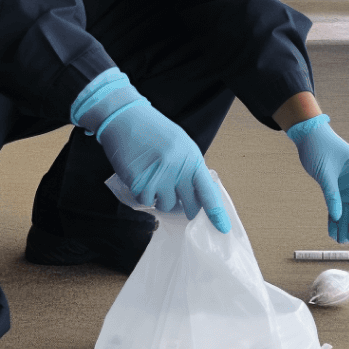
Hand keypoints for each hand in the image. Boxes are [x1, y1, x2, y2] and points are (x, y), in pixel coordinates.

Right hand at [72, 69, 229, 232]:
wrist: (126, 120)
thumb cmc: (155, 132)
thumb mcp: (181, 145)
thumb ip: (190, 168)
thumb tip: (197, 194)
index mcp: (191, 159)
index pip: (208, 191)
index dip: (215, 212)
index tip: (222, 228)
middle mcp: (177, 170)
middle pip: (188, 205)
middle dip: (187, 209)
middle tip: (182, 203)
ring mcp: (157, 178)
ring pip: (166, 206)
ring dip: (162, 198)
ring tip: (155, 179)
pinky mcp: (138, 183)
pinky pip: (145, 202)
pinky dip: (143, 194)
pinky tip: (140, 177)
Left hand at [287, 115, 348, 243]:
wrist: (308, 137)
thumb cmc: (319, 147)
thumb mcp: (325, 172)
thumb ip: (332, 194)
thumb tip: (338, 216)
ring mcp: (346, 185)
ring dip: (346, 224)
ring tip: (342, 241)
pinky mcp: (335, 188)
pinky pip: (337, 206)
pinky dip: (334, 218)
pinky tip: (332, 232)